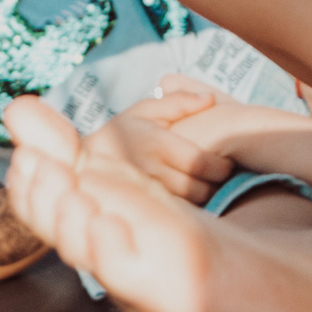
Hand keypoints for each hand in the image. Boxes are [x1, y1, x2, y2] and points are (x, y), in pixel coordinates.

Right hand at [95, 82, 237, 202]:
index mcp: (156, 143)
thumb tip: (211, 99)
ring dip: (207, 197)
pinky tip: (193, 198)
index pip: (200, 162)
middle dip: (219, 183)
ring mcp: (148, 192)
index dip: (222, 165)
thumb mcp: (145, 110)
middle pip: (200, 187)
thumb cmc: (122, 133)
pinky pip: (179, 213)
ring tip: (210, 185)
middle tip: (224, 176)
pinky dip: (192, 208)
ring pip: (192, 203)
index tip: (228, 161)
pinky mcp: (146, 208)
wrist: (83, 164)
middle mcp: (151, 170)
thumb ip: (178, 102)